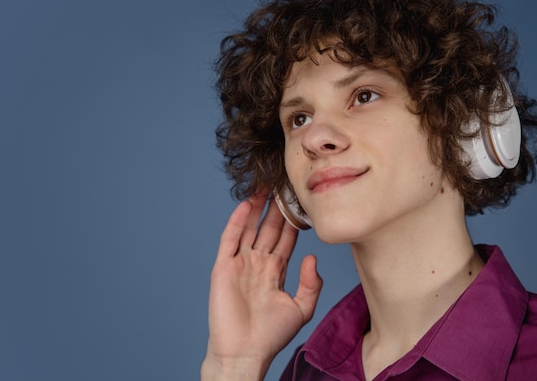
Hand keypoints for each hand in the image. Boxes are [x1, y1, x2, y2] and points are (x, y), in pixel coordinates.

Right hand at [202, 194, 322, 380]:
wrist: (244, 353)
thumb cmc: (271, 335)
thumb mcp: (301, 308)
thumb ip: (311, 284)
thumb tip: (313, 258)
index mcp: (276, 271)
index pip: (287, 238)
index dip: (294, 220)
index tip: (302, 201)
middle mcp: (258, 263)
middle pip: (269, 228)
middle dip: (277, 207)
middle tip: (284, 184)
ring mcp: (240, 264)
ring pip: (249, 228)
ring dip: (257, 208)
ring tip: (265, 186)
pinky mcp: (224, 267)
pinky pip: (230, 239)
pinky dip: (237, 222)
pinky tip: (247, 205)